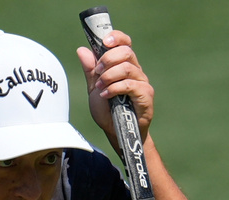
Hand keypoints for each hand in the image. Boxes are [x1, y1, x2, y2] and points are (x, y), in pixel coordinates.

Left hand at [76, 31, 154, 153]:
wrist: (116, 133)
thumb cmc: (108, 111)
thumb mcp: (94, 89)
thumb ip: (90, 70)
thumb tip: (82, 49)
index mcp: (124, 65)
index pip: (125, 43)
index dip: (117, 37)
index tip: (104, 41)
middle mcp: (136, 71)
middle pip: (126, 51)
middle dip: (108, 59)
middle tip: (97, 71)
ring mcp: (142, 82)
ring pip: (127, 67)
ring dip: (109, 76)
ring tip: (99, 87)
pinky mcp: (146, 95)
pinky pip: (130, 85)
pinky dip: (115, 88)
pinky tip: (105, 95)